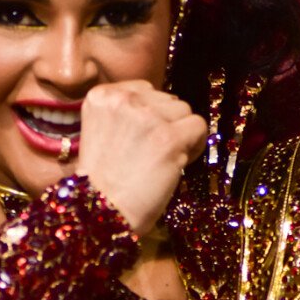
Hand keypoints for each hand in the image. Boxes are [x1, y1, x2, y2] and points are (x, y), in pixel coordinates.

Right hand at [75, 81, 206, 235]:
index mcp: (101, 96)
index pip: (144, 89)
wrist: (100, 210)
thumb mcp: (102, 132)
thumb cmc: (101, 181)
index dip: (151, 114)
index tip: (144, 137)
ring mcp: (147, 116)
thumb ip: (126, 114)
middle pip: (166, 98)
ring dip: (181, 133)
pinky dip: (195, 145)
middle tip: (153, 152)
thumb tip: (166, 109)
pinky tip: (178, 162)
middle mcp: (123, 99)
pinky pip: (199, 126)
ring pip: (184, 110)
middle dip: (166, 123)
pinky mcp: (169, 136)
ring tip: (164, 158)